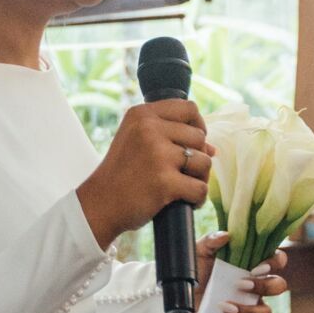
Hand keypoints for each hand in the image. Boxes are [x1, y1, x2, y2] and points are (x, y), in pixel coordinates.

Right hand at [77, 100, 211, 248]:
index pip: (188, 108)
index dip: (198, 125)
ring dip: (199, 178)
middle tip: (182, 173)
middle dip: (197, 157)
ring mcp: (157, 154)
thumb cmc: (121, 174)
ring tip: (182, 187)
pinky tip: (183, 201)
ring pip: (204, 161)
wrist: (99, 205)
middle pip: (199, 136)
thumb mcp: (136, 141)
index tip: (191, 143)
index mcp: (141, 114)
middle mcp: (149, 129)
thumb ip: (170, 136)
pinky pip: (200, 188)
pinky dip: (197, 199)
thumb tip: (213, 148)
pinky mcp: (165, 181)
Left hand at [194, 232, 288, 312]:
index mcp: (250, 265)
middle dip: (265, 286)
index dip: (274, 263)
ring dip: (250, 310)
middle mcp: (254, 286)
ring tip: (226, 306)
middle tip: (241, 284)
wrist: (177, 294)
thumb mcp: (198, 251)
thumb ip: (211, 241)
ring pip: (267, 312)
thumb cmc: (194, 269)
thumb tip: (226, 236)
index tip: (256, 267)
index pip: (276, 260)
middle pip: (278, 286)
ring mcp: (249, 306)